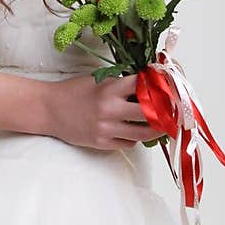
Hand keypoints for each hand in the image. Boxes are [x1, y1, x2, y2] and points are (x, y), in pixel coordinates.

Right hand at [43, 71, 170, 150]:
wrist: (49, 109)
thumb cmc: (73, 91)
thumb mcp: (96, 80)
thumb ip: (120, 84)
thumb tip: (148, 86)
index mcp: (109, 89)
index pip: (143, 85)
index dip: (160, 86)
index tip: (169, 86)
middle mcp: (110, 109)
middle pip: (150, 113)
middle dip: (166, 112)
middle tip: (175, 110)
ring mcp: (106, 128)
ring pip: (144, 133)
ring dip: (157, 129)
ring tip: (164, 125)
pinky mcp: (102, 143)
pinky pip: (129, 143)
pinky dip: (135, 138)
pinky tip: (135, 131)